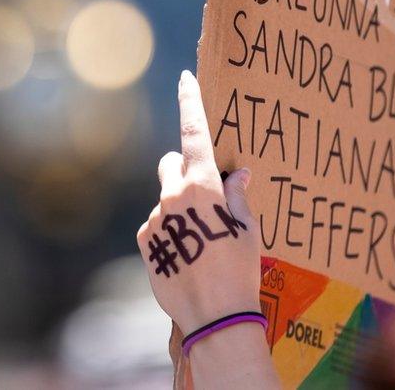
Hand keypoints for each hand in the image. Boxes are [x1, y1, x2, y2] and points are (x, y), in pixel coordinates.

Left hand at [137, 71, 277, 388]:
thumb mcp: (249, 229)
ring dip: (178, 208)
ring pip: (164, 198)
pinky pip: (156, 224)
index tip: (185, 78)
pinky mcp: (145, 241)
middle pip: (170, 163)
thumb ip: (238, 196)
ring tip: (199, 242)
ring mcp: (155, 218)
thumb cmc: (240, 270)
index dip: (190, 103)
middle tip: (204, 195)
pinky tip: (185, 256)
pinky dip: (169, 232)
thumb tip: (238, 174)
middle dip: (184, 170)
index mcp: (203, 186)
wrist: (215, 316)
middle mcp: (173, 195)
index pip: (194, 134)